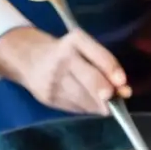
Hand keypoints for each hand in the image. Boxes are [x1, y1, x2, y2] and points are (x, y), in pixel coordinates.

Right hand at [0, 27, 131, 114]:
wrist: (26, 57)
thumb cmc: (64, 52)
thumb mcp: (83, 48)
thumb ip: (105, 65)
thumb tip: (123, 91)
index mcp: (75, 41)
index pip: (97, 54)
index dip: (111, 70)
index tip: (123, 83)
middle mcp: (63, 59)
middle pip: (89, 78)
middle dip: (106, 93)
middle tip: (114, 101)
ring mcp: (53, 79)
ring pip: (83, 97)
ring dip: (99, 105)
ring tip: (106, 105)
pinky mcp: (47, 97)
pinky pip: (74, 107)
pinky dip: (87, 108)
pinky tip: (90, 105)